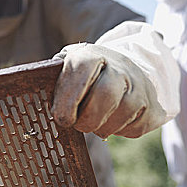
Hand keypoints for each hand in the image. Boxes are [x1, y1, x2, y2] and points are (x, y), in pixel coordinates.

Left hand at [52, 43, 166, 137]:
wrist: (125, 68)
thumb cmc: (85, 73)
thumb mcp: (67, 66)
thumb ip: (53, 77)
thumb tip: (33, 90)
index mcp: (91, 55)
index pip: (80, 72)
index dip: (68, 99)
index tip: (60, 117)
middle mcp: (120, 67)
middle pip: (105, 97)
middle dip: (86, 119)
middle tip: (77, 124)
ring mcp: (140, 87)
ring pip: (121, 116)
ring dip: (101, 127)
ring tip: (93, 120)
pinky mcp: (153, 107)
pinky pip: (134, 129)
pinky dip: (119, 132)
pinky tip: (111, 121)